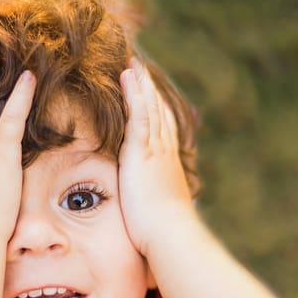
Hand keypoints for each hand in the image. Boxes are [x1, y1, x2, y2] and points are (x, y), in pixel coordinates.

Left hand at [118, 58, 196, 257]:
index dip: (156, 110)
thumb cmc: (161, 233)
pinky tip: (127, 75)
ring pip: (150, 107)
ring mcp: (155, 149)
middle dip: (150, 90)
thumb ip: (153, 204)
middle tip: (142, 68)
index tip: (150, 95)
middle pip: (159, 112)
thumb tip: (152, 212)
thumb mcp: (158, 213)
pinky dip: (135, 92)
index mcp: (166, 166)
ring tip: (133, 63)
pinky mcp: (143, 150)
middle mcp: (164, 152)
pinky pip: (139, 113)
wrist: (169, 235)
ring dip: (142, 84)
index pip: (162, 131)